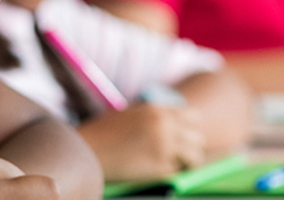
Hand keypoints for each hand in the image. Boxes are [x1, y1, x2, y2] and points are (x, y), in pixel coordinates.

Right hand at [77, 104, 203, 181]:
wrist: (85, 149)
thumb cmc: (104, 134)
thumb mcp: (131, 115)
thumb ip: (154, 117)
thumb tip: (177, 128)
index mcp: (158, 109)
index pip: (193, 117)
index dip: (188, 130)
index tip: (181, 139)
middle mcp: (165, 125)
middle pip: (198, 138)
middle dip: (190, 148)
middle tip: (177, 156)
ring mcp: (164, 146)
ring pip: (195, 157)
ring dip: (185, 163)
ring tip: (169, 165)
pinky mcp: (160, 166)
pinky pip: (177, 172)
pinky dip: (169, 173)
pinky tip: (151, 170)